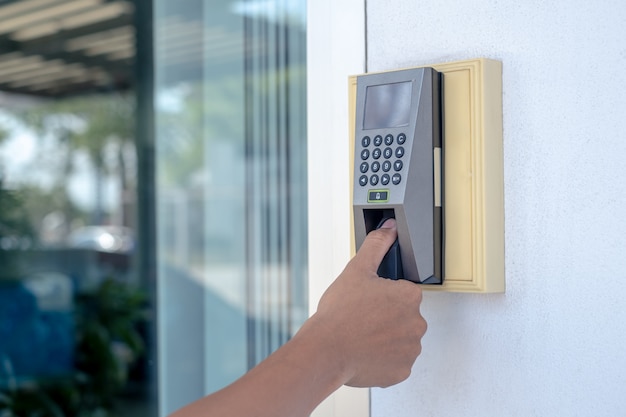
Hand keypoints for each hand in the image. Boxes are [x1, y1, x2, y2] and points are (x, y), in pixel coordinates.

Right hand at [311, 218, 426, 387]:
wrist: (325, 352)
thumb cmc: (339, 314)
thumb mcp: (356, 270)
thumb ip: (376, 246)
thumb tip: (388, 229)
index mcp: (409, 296)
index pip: (402, 292)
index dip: (383, 295)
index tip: (368, 301)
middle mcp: (417, 323)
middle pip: (403, 316)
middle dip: (386, 316)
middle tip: (363, 317)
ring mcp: (410, 349)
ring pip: (400, 339)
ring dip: (386, 337)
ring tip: (361, 335)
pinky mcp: (402, 371)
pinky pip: (395, 362)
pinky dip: (383, 358)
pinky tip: (365, 351)